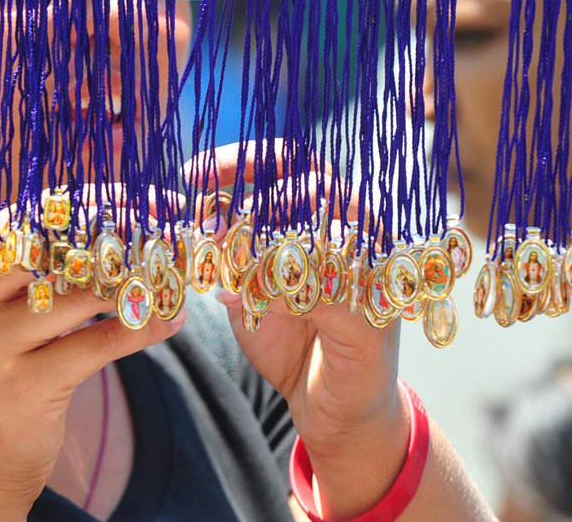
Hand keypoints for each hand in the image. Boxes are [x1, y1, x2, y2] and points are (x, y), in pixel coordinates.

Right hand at [0, 196, 185, 521]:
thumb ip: (29, 280)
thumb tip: (105, 233)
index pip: (27, 221)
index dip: (85, 203)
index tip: (135, 195)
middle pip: (57, 248)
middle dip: (118, 234)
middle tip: (165, 226)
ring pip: (87, 293)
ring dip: (139, 282)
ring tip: (174, 273)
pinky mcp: (29, 388)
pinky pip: (104, 342)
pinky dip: (146, 327)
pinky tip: (172, 320)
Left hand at [187, 142, 409, 519]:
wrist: (334, 412)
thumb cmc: (293, 344)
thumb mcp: (248, 293)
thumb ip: (230, 257)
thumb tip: (200, 220)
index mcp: (335, 219)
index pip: (299, 164)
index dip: (247, 160)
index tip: (197, 173)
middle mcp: (364, 238)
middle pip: (315, 186)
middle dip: (250, 197)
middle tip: (203, 220)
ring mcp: (374, 277)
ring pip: (320, 234)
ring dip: (261, 247)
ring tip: (222, 263)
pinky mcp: (373, 322)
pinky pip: (320, 296)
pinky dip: (278, 298)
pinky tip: (249, 303)